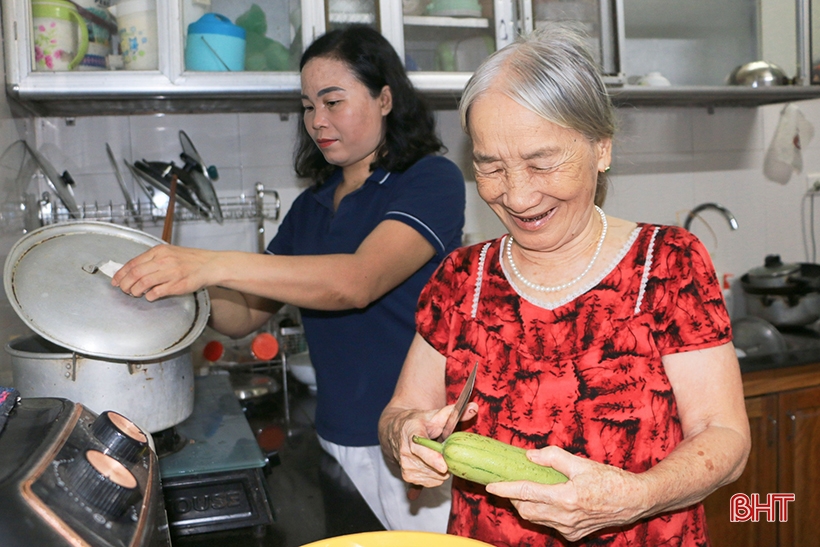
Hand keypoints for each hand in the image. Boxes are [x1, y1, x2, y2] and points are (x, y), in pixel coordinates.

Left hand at [111, 244, 216, 300]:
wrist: (210, 265)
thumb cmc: (190, 260)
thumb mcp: (170, 253)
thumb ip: (153, 260)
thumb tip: (134, 270)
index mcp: (159, 251)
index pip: (133, 263)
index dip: (121, 274)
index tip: (115, 281)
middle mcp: (164, 260)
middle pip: (135, 273)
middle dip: (125, 284)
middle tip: (124, 290)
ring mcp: (171, 273)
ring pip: (143, 283)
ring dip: (135, 291)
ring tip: (135, 294)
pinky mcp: (178, 285)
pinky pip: (157, 292)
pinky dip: (150, 296)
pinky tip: (150, 296)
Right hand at [386, 402, 478, 487]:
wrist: (397, 431)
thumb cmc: (418, 423)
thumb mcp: (434, 415)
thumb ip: (454, 412)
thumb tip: (474, 407)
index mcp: (410, 432)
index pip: (420, 448)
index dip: (432, 458)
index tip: (443, 466)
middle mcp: (404, 451)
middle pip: (431, 466)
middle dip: (445, 461)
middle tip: (447, 451)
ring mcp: (405, 466)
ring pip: (434, 476)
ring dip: (441, 470)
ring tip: (438, 456)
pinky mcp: (407, 477)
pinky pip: (431, 482)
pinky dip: (436, 475)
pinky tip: (433, 464)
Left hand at [485, 446, 647, 541]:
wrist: (634, 500)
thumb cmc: (610, 479)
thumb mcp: (581, 463)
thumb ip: (553, 457)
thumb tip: (530, 456)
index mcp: (565, 498)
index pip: (526, 492)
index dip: (506, 489)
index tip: (491, 486)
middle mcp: (565, 517)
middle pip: (526, 510)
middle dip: (514, 498)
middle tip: (511, 484)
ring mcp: (570, 529)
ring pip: (537, 519)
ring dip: (527, 506)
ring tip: (526, 490)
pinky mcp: (574, 534)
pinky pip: (550, 524)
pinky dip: (543, 513)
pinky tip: (548, 501)